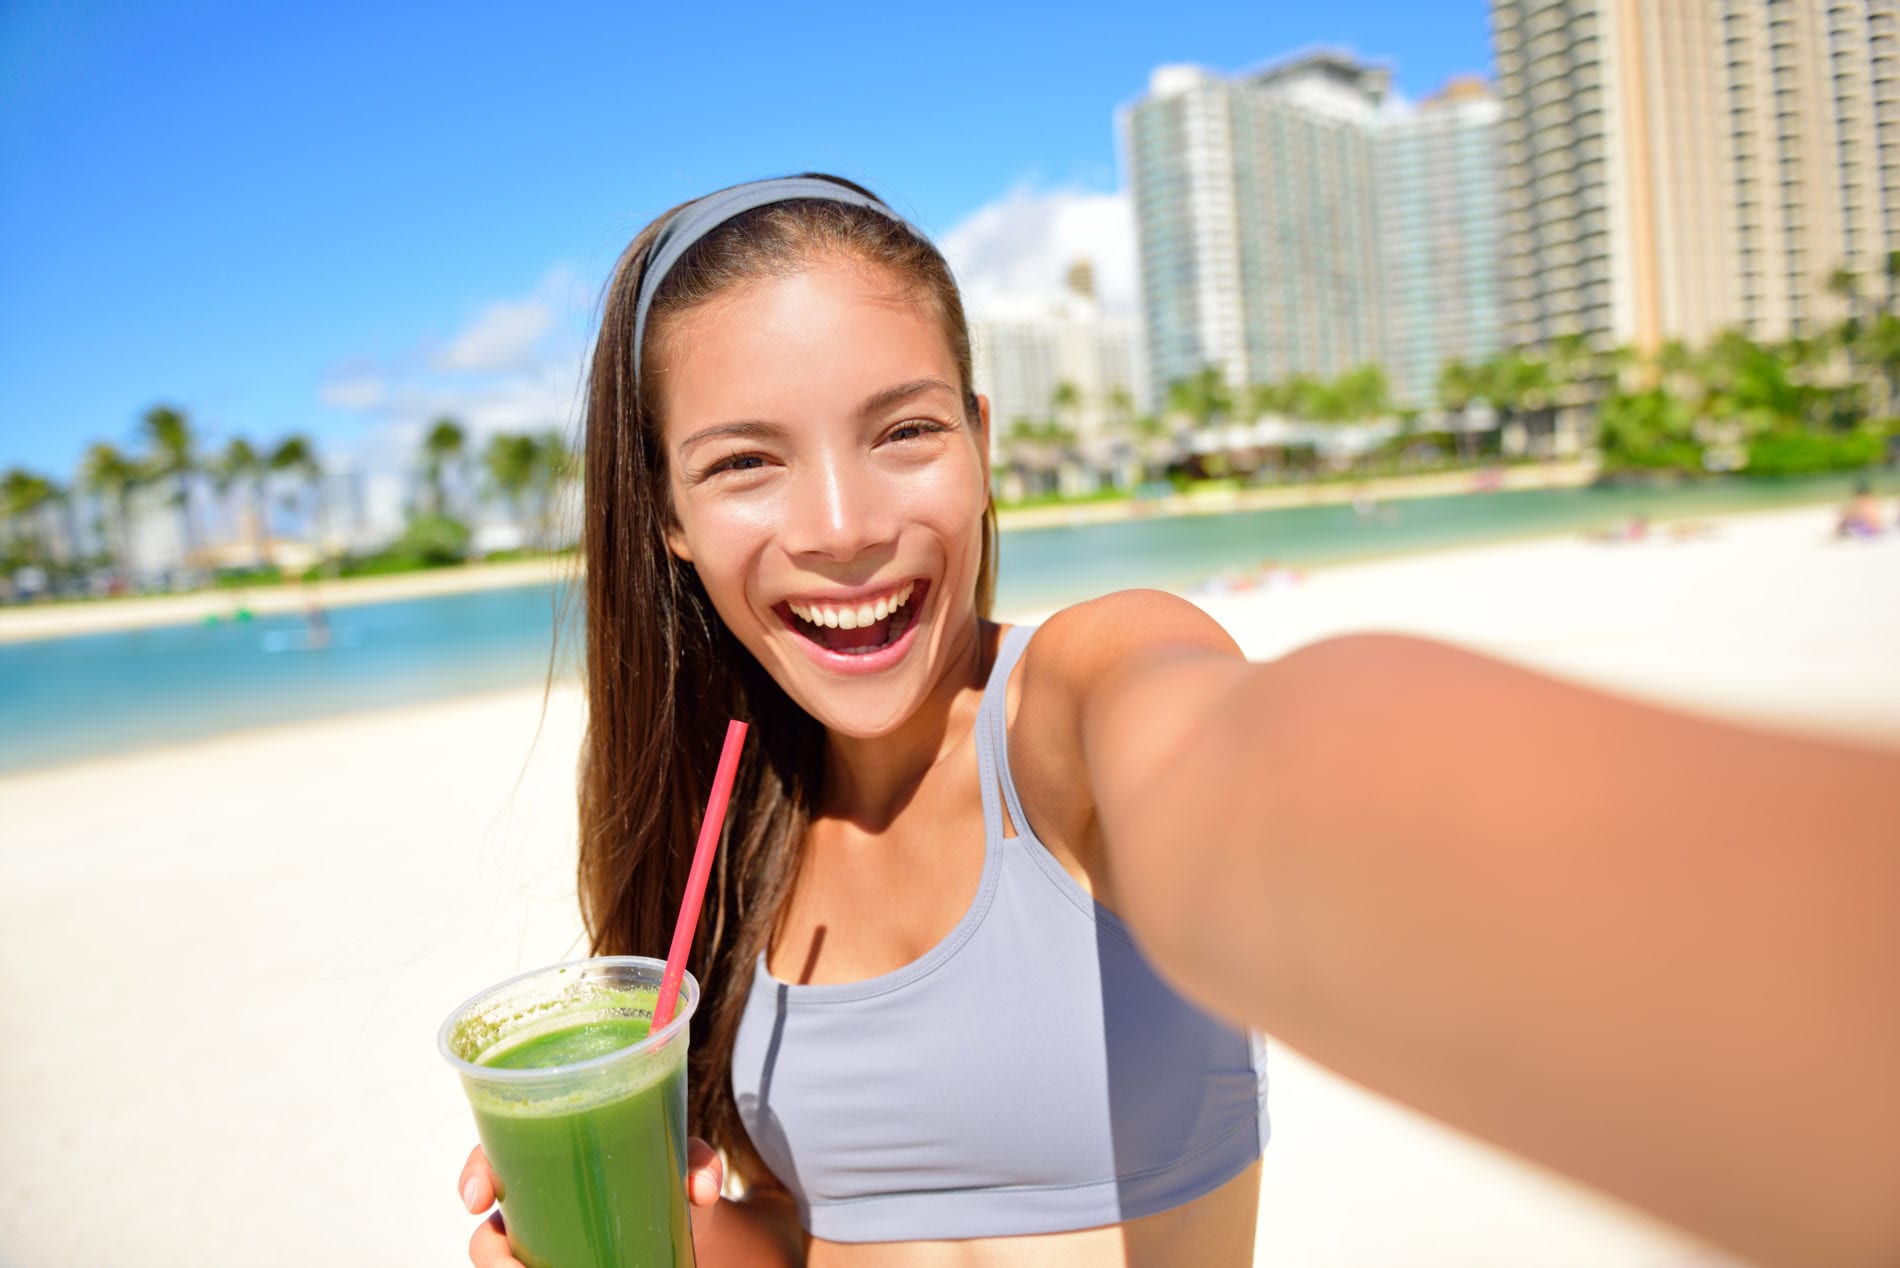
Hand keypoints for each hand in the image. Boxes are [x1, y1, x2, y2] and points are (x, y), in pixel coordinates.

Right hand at [460, 1139, 725, 1265]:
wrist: (685, 1222)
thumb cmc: (670, 1174)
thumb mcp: (685, 1159)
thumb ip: (699, 1161)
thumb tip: (700, 1189)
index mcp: (549, 1153)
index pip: (491, 1156)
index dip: (474, 1175)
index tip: (477, 1200)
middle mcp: (534, 1201)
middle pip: (487, 1227)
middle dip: (487, 1251)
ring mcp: (541, 1243)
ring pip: (502, 1261)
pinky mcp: (555, 1266)